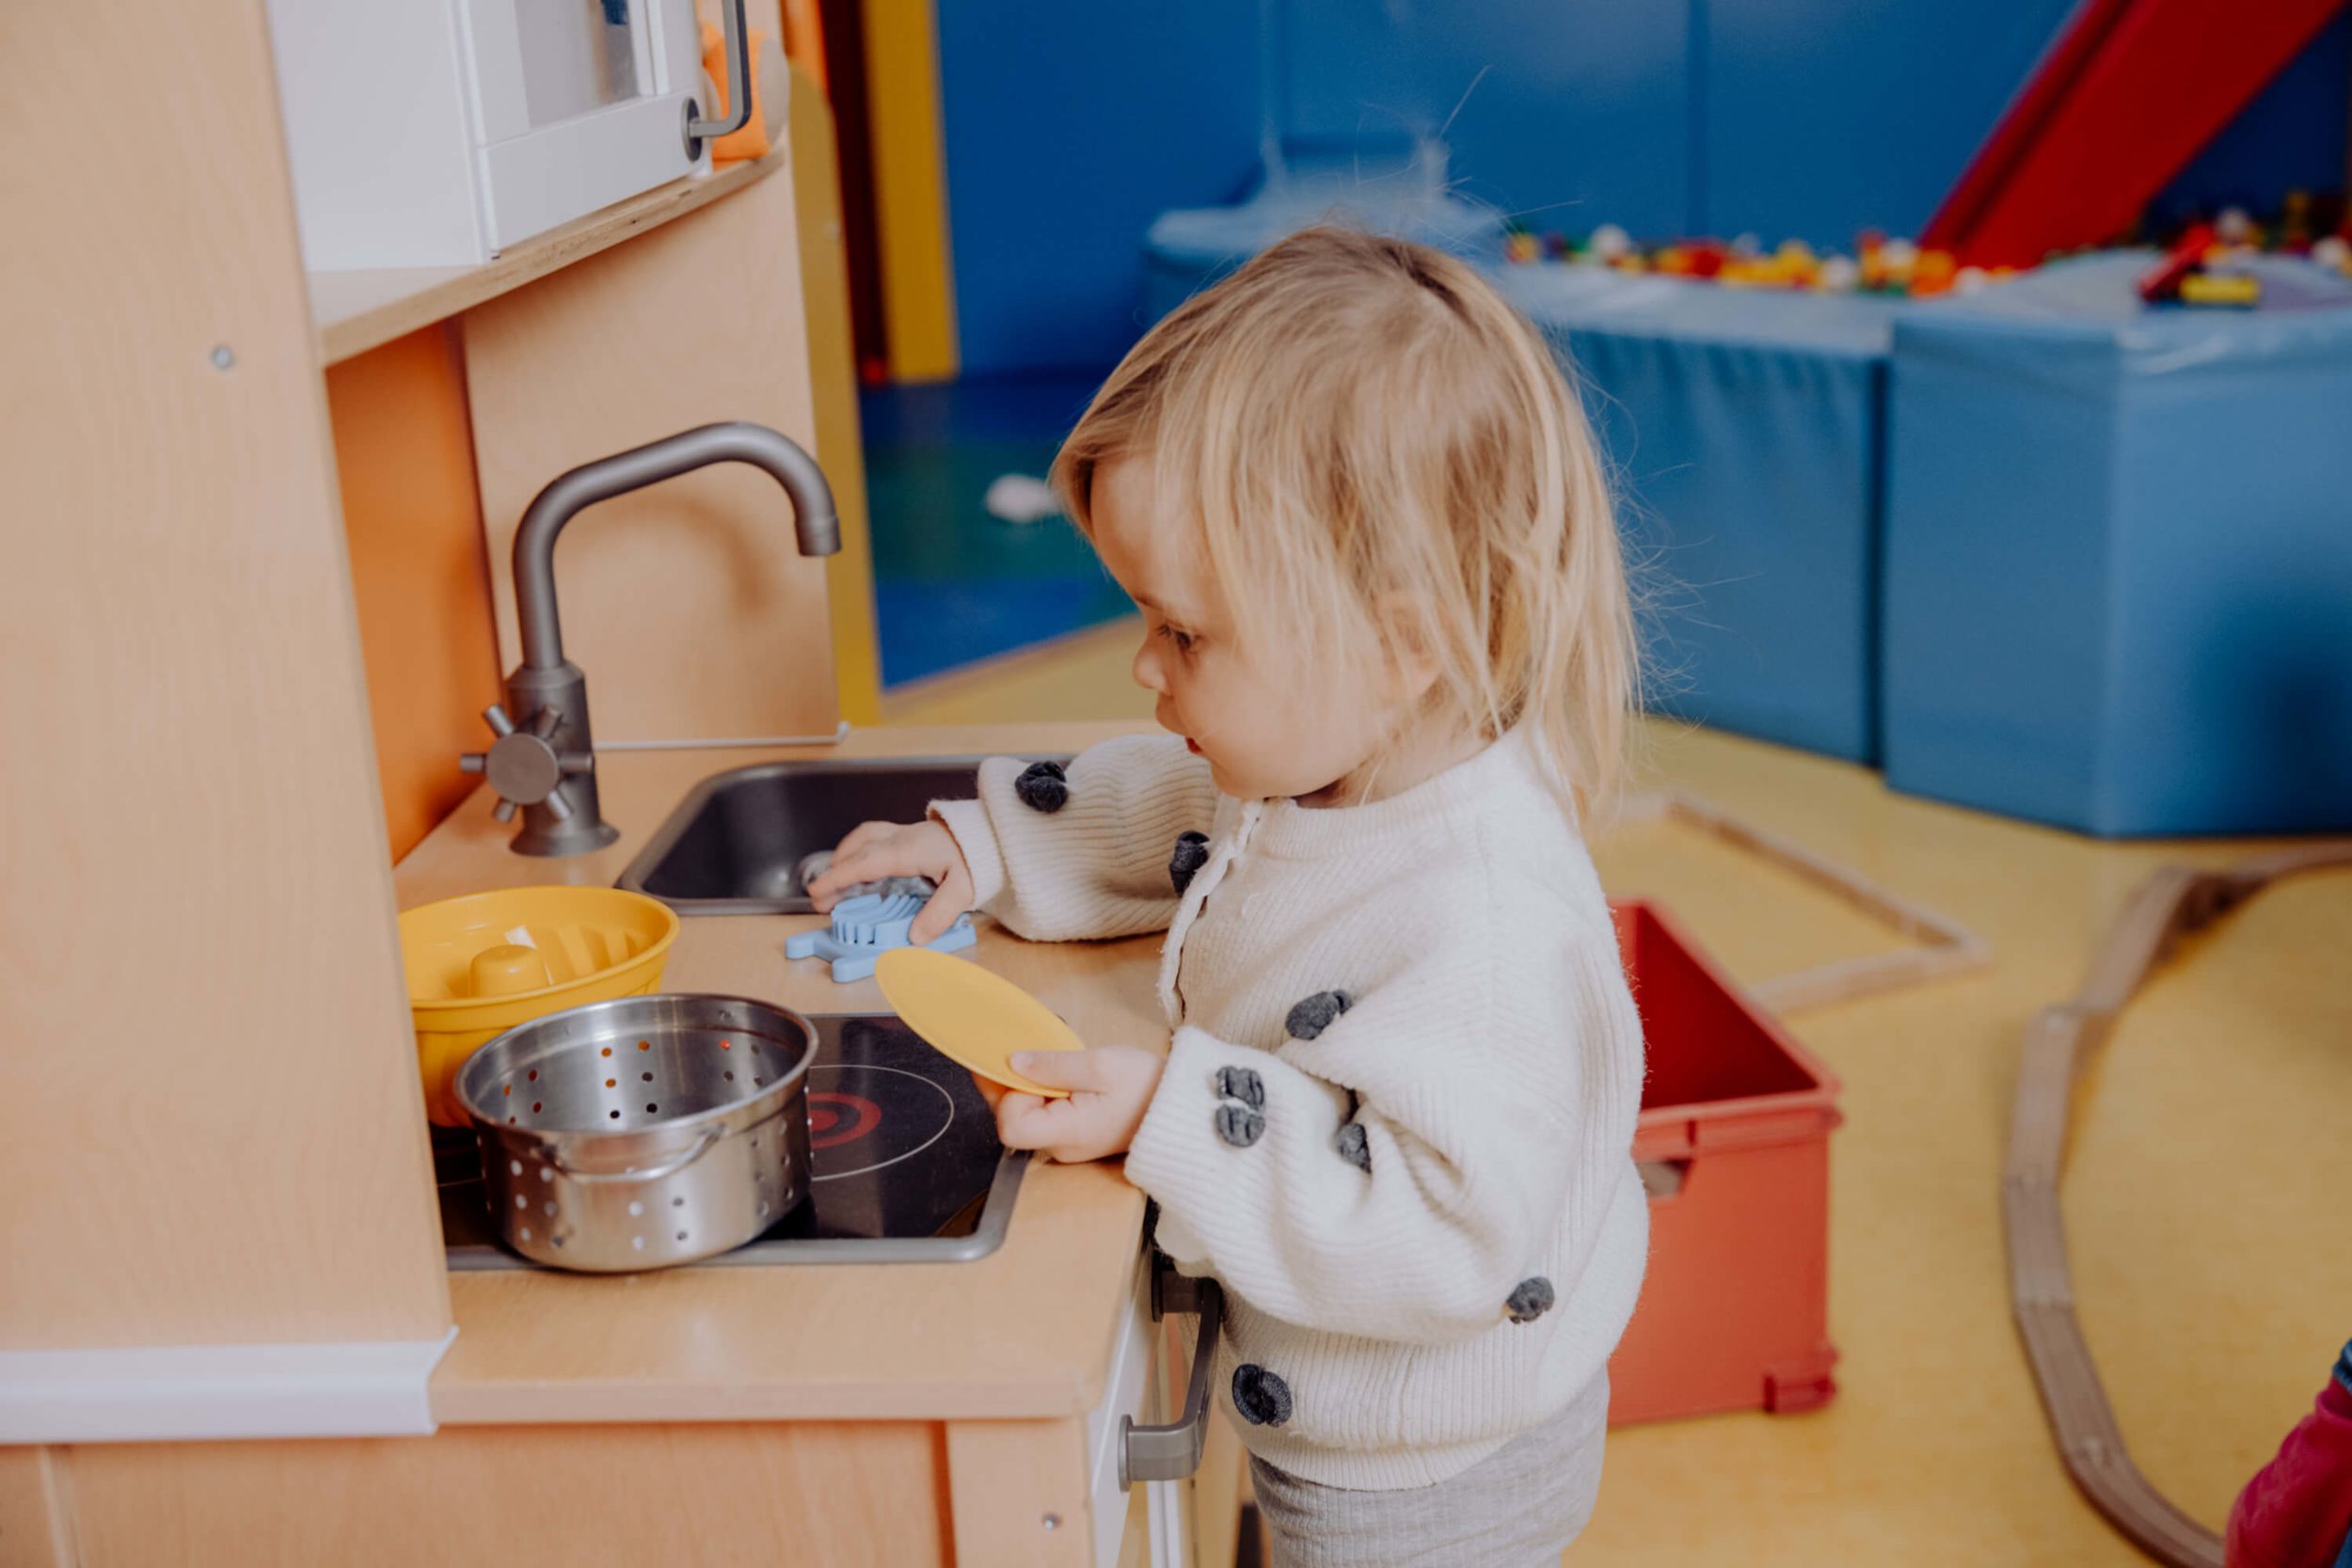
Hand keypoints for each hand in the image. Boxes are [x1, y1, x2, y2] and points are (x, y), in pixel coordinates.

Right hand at [807, 819, 973, 942]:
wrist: (995, 832)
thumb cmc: (980, 857)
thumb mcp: (964, 890)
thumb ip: (938, 914)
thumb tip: (915, 937)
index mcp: (909, 851)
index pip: (864, 863)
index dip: (838, 877)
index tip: (817, 892)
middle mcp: (901, 838)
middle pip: (857, 851)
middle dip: (834, 873)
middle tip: (820, 898)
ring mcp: (905, 833)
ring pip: (863, 838)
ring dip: (845, 856)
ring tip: (835, 880)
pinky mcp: (910, 834)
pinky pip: (875, 837)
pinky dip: (859, 850)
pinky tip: (861, 865)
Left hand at [979, 1047, 1164, 1163]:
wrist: (1180, 1108)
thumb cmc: (1147, 1086)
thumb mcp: (1100, 1065)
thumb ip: (1052, 1065)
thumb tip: (1012, 1062)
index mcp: (1067, 1133)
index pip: (1010, 1126)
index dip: (1007, 1095)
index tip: (1019, 1065)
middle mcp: (1060, 1146)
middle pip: (1012, 1117)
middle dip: (1013, 1082)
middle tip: (1031, 1048)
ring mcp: (1066, 1144)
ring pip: (1026, 1113)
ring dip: (1029, 1083)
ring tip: (1054, 1058)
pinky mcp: (1073, 1135)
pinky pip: (1043, 1114)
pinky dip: (1042, 1091)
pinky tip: (1060, 1072)